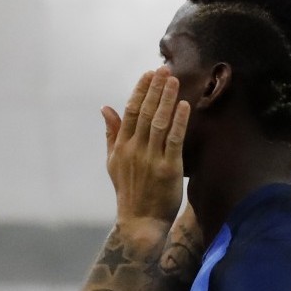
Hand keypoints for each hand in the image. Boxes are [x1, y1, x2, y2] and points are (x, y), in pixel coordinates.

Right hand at [102, 67, 189, 227]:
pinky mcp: (168, 169)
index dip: (140, 91)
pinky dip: (179, 122)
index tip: (149, 74)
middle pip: (145, 112)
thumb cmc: (129, 191)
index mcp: (121, 146)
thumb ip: (111, 134)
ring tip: (174, 81)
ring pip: (159, 123)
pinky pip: (174, 140)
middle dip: (155, 89)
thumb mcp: (114, 162)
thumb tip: (105, 108)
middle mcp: (134, 150)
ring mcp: (151, 159)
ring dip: (167, 99)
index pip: (130, 111)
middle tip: (165, 69)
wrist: (140, 221)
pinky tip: (184, 106)